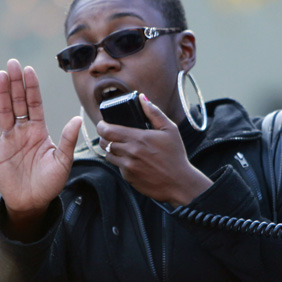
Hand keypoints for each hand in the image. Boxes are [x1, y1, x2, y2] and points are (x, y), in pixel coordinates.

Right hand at [0, 59, 81, 227]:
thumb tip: (77, 119)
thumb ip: (68, 140)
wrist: (32, 202)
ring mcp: (8, 139)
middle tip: (12, 64)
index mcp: (39, 131)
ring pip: (4, 111)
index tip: (29, 70)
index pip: (35, 104)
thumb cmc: (50, 182)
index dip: (32, 87)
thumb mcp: (63, 161)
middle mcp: (23, 131)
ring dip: (2, 94)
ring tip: (0, 75)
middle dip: (16, 83)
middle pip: (18, 102)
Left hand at [97, 94, 211, 206]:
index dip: (101, 125)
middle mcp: (130, 153)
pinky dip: (121, 161)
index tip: (103, 123)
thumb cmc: (176, 155)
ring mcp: (128, 167)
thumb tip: (141, 97)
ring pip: (108, 155)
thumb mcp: (170, 130)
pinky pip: (118, 167)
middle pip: (104, 142)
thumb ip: (154, 113)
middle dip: (104, 136)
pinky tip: (132, 159)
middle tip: (110, 134)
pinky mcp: (128, 178)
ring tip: (121, 146)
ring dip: (111, 149)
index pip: (107, 130)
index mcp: (138, 138)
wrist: (179, 183)